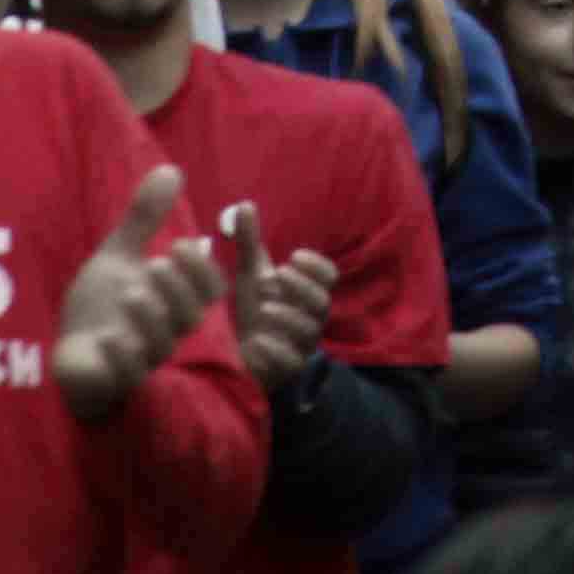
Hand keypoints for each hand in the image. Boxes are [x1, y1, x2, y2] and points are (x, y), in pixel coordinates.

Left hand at [51, 164, 233, 422]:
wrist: (68, 353)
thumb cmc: (101, 307)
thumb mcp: (120, 255)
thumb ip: (144, 218)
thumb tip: (171, 169)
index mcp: (175, 303)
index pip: (209, 290)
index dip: (200, 270)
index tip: (178, 244)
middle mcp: (167, 333)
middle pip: (189, 316)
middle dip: (176, 289)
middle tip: (155, 265)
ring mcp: (142, 361)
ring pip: (161, 345)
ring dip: (149, 318)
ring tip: (131, 293)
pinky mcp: (114, 383)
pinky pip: (127, 377)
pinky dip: (121, 356)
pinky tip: (108, 336)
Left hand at [231, 247, 340, 394]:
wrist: (246, 355)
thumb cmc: (255, 309)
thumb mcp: (251, 274)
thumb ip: (250, 243)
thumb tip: (244, 205)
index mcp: (306, 293)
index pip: (328, 276)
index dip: (315, 266)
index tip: (291, 256)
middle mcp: (310, 317)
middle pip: (322, 301)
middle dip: (302, 287)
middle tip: (278, 275)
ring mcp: (300, 344)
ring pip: (308, 330)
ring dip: (288, 316)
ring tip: (264, 308)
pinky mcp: (286, 368)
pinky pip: (289, 361)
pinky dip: (274, 350)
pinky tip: (255, 340)